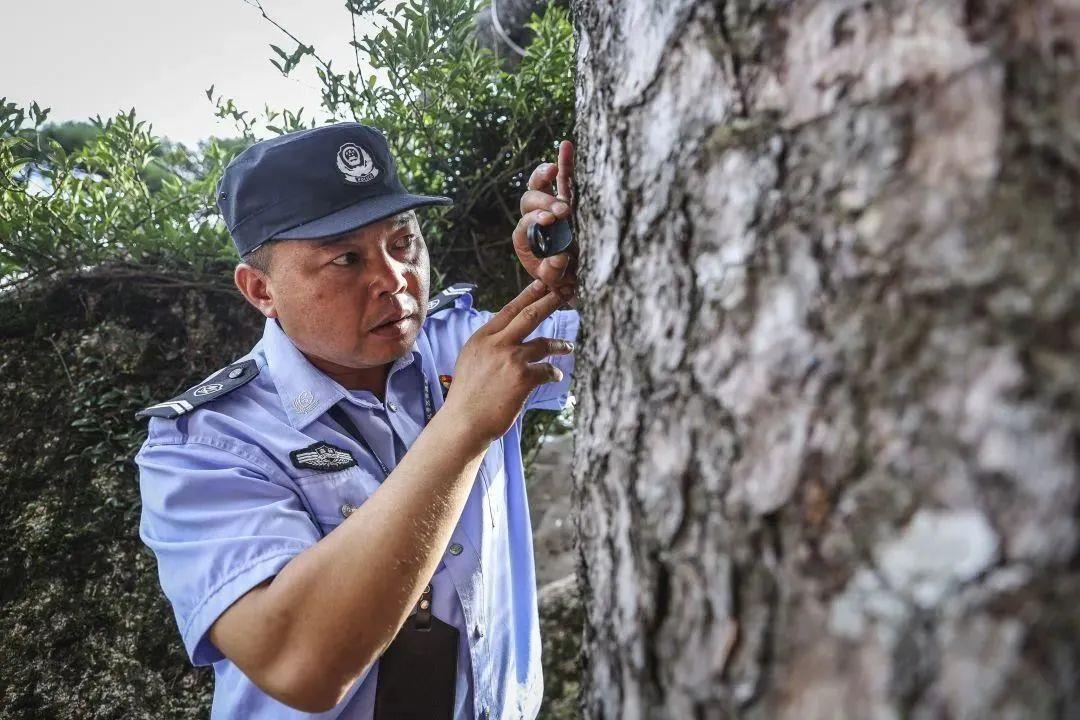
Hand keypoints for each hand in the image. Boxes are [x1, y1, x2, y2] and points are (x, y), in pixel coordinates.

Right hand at [442, 280, 573, 442]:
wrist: (465, 421)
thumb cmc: (469, 394)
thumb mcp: (472, 359)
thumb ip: (489, 344)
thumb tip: (508, 334)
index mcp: (482, 338)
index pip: (509, 310)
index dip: (528, 295)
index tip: (542, 283)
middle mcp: (497, 344)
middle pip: (530, 315)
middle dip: (551, 301)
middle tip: (566, 293)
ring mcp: (511, 360)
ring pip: (544, 343)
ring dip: (560, 345)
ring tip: (568, 347)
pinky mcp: (523, 379)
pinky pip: (547, 370)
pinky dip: (553, 373)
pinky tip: (554, 377)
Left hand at [513, 140, 577, 307]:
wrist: (577, 275)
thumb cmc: (564, 279)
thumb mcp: (557, 281)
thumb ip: (554, 272)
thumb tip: (559, 257)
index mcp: (527, 239)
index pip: (525, 224)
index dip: (534, 220)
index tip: (550, 222)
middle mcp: (535, 219)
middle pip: (529, 200)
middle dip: (543, 203)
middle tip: (561, 212)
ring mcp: (551, 206)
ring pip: (541, 183)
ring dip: (546, 173)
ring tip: (554, 170)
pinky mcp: (568, 199)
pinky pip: (564, 177)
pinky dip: (564, 162)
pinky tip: (566, 144)